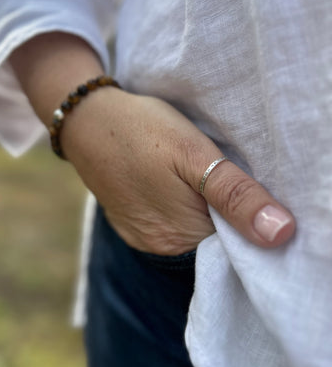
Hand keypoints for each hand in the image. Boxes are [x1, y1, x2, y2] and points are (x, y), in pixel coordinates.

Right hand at [63, 88, 295, 254]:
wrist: (87, 119)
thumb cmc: (143, 131)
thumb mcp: (195, 153)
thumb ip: (236, 195)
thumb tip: (280, 235)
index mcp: (181, 236)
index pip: (236, 247)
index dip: (248, 221)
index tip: (246, 191)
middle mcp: (160, 247)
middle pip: (213, 242)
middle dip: (227, 216)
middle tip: (224, 177)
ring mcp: (142, 238)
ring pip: (192, 234)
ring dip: (203, 212)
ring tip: (199, 179)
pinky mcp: (131, 225)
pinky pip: (169, 227)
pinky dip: (181, 210)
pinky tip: (178, 185)